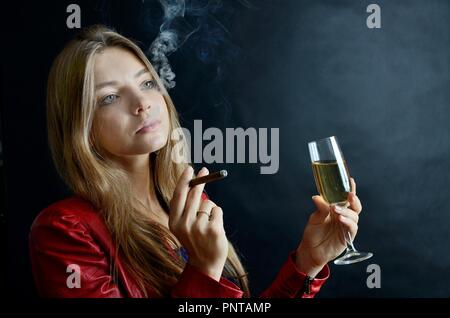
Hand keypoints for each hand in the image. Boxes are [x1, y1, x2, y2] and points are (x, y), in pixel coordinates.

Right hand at [169, 166, 228, 280]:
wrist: (205, 263)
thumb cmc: (195, 240)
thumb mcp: (183, 226)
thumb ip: (185, 208)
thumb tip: (193, 184)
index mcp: (174, 222)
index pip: (178, 196)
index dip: (183, 181)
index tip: (189, 169)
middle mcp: (184, 224)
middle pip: (193, 194)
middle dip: (199, 180)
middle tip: (204, 171)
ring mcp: (199, 227)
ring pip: (207, 203)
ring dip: (210, 209)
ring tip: (208, 223)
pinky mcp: (213, 229)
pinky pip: (217, 210)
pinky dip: (218, 215)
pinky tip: (214, 228)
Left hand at [295, 178, 362, 276]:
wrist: (311, 250)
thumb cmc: (313, 233)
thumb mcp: (315, 218)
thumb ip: (320, 208)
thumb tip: (317, 197)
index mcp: (336, 209)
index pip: (346, 198)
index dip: (350, 189)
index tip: (350, 180)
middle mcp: (344, 216)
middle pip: (355, 206)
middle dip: (354, 199)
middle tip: (349, 194)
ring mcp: (346, 226)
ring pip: (354, 216)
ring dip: (346, 211)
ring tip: (336, 209)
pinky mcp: (347, 236)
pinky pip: (352, 228)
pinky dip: (348, 222)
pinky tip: (340, 218)